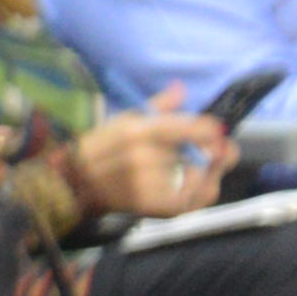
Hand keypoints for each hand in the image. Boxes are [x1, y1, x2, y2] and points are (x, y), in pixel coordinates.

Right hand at [68, 107, 225, 216]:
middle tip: (221, 149)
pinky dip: (201, 191)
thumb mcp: (123, 120)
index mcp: (137, 132)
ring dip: (210, 171)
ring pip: (202, 177)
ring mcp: (149, 186)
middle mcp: (144, 159)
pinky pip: (193, 199)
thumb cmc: (99, 150)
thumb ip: (157, 106)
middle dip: (215, 151)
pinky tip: (198, 184)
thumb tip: (181, 88)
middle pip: (202, 153)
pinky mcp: (153, 207)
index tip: (215, 130)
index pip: (191, 128)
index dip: (210, 129)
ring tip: (205, 167)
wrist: (75, 187)